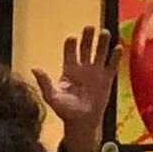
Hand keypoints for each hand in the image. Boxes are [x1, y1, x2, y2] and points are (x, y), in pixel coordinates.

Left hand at [33, 27, 121, 151]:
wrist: (81, 123)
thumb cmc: (65, 111)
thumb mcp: (52, 98)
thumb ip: (45, 83)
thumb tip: (35, 69)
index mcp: (69, 68)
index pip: (70, 50)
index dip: (71, 43)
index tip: (72, 39)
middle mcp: (83, 66)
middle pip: (86, 46)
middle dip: (87, 36)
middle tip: (89, 28)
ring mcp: (95, 71)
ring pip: (100, 51)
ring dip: (102, 41)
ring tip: (104, 33)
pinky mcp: (106, 78)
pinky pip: (112, 64)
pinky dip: (115, 56)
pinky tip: (117, 48)